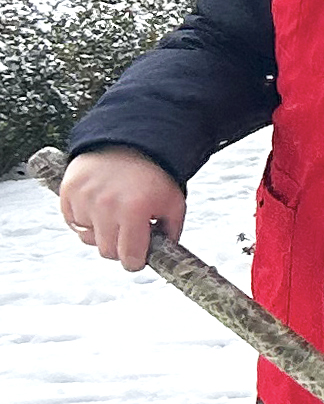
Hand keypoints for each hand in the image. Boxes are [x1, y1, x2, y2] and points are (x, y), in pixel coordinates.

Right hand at [58, 147, 185, 271]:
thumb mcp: (174, 202)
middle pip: (106, 251)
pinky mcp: (68, 192)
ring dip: (101, 232)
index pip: (128, 257)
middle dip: (119, 248)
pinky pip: (73, 221)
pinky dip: (85, 219)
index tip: (137, 259)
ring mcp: (84, 199)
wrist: (129, 141)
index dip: (135, 261)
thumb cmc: (154, 174)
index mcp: (134, 211)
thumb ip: (171, 232)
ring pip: (88, 237)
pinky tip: (100, 206)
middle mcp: (106, 207)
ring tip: (114, 214)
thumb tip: (162, 253)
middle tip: (128, 234)